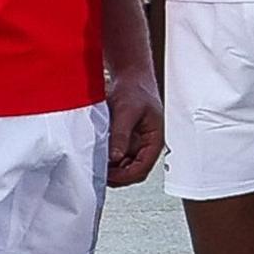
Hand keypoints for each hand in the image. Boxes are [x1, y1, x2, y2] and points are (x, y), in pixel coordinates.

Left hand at [105, 70, 164, 187]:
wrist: (130, 77)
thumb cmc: (135, 90)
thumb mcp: (127, 112)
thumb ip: (121, 135)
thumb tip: (115, 156)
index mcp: (155, 139)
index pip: (143, 167)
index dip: (125, 175)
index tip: (108, 176)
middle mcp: (147, 144)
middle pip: (135, 171)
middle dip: (118, 175)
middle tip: (100, 173)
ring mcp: (137, 143)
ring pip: (125, 166)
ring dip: (112, 168)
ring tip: (98, 163)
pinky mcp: (126, 140)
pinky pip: (118, 156)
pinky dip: (108, 159)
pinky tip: (99, 154)